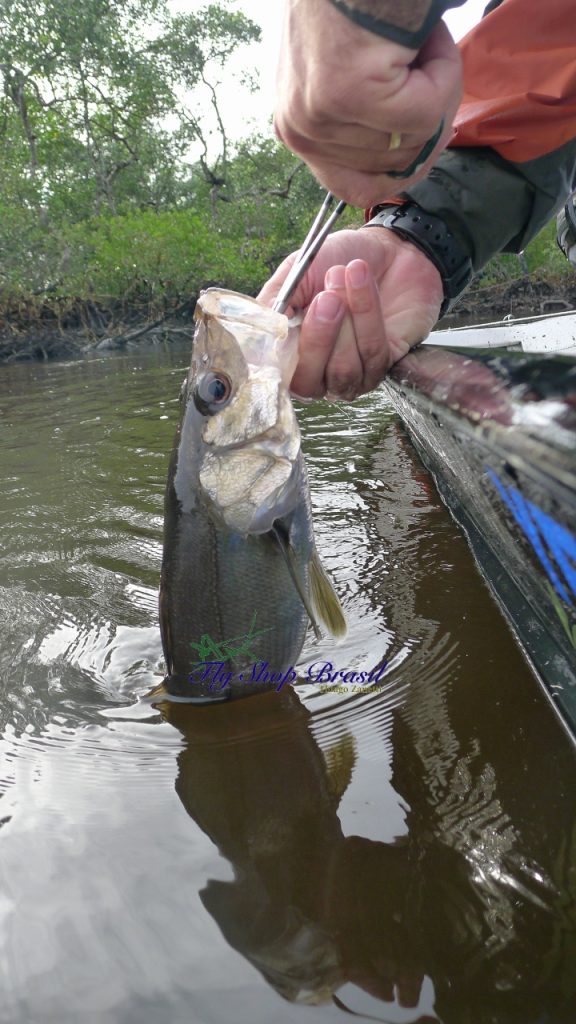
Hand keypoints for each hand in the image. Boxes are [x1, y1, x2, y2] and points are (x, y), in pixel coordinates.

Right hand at [258, 227, 442, 400]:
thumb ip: (275, 300)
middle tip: (328, 297)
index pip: (277, 375)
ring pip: (343, 370)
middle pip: (308, 383)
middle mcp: (319, 372)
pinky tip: (363, 279)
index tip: (289, 319)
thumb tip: (266, 326)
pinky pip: (373, 354)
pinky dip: (368, 313)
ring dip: (348, 320)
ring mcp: (352, 374)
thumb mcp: (296, 272)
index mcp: (290, 353)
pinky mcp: (385, 365)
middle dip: (318, 339)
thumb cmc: (337, 261)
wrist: (386, 246)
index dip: (281, 355)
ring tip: (347, 275)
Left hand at [274, 0, 461, 206]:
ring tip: (420, 43)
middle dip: (428, 115)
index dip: (403, 173)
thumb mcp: (344, 75)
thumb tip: (412, 156)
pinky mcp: (352, 94)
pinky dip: (444, 72)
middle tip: (427, 62)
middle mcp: (301, 130)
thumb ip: (363, 123)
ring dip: (438, 85)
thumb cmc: (351, 2)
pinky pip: (427, 111)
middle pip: (396, 165)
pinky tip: (428, 40)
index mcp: (297, 129)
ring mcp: (323, 115)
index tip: (430, 143)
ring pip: (416, 137)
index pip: (355, 188)